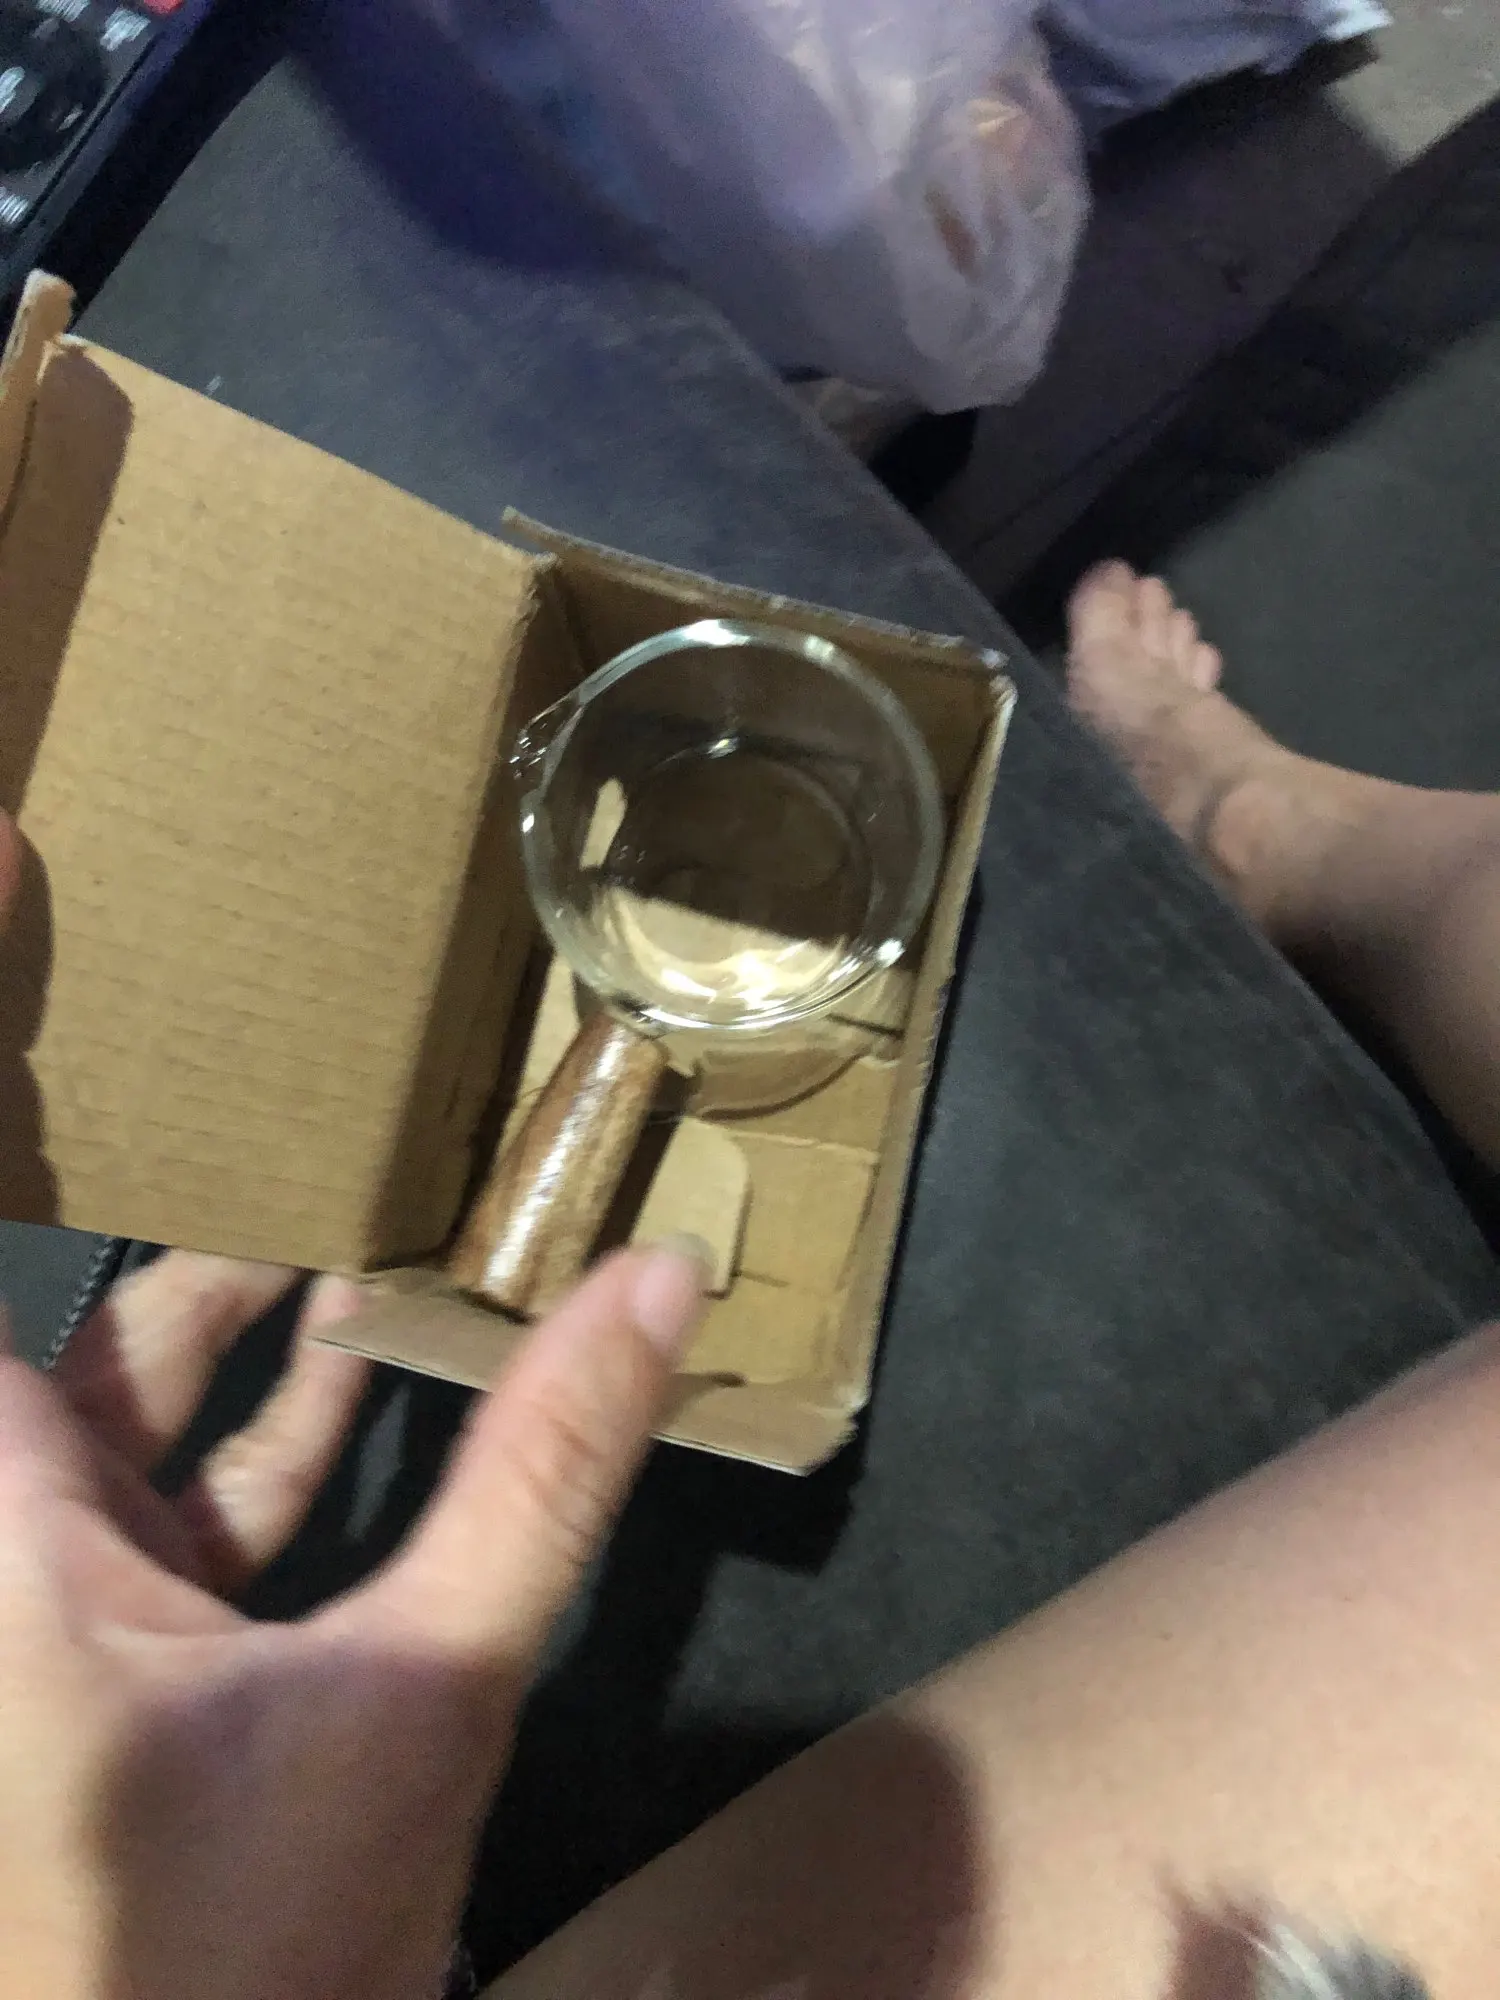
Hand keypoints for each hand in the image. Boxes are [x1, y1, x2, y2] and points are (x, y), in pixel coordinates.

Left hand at [0, 1224, 705, 1998]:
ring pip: (131, 1442)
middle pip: (88, 1360)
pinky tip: (364, 1385)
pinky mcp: (106, 1691)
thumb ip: (541, 1473)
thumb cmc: (267, 1939)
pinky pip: (165, 1525)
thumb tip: (653, 1274)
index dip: (72, 1176)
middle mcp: (10, 1571)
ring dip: (238, 1351)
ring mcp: (52, 1635)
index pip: (12, 1321)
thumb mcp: (431, 1684)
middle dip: (200, 1265)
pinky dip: (253, 1454)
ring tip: (362, 1248)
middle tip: (319, 1155)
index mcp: (14, 1548)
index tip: (152, 1087)